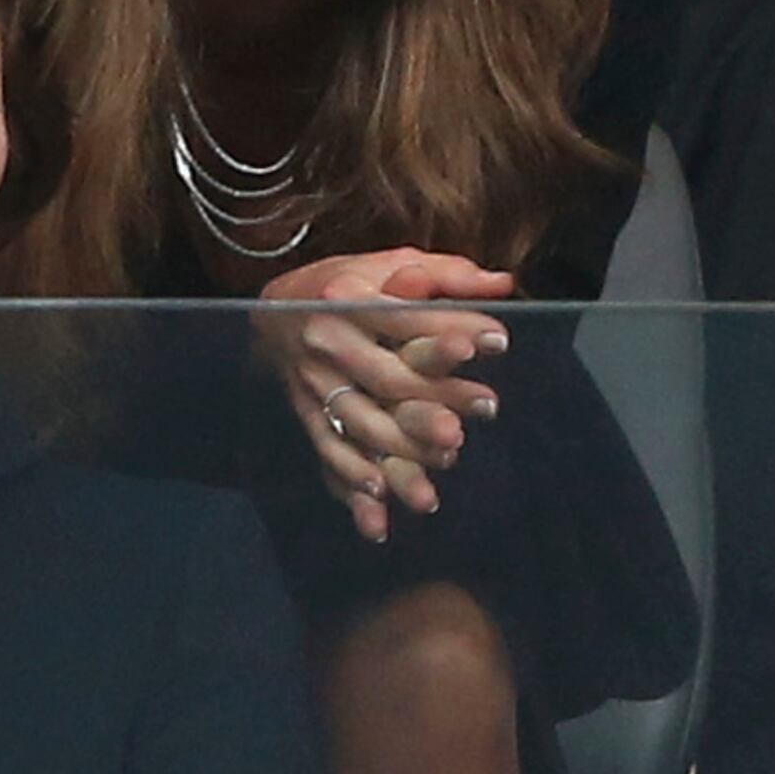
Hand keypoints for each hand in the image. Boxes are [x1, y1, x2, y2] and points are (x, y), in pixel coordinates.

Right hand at [259, 249, 514, 542]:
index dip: (451, 328)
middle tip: (488, 405)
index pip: (405, 318)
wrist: (272, 312)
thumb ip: (446, 274)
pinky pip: (330, 453)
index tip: (498, 338)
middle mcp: (328, 343)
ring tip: (448, 458)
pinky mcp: (308, 416)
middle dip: (439, 394)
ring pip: (361, 423)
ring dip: (404, 447)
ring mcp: (315, 385)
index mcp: (347, 298)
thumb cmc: (345, 284)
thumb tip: (502, 283)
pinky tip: (380, 510)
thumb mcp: (389, 263)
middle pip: (386, 377)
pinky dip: (353, 482)